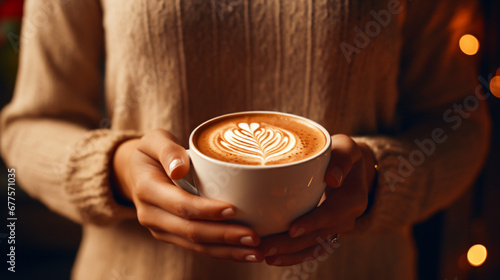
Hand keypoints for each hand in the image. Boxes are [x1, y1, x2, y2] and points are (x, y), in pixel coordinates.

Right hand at [111, 129, 262, 262]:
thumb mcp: (154, 140)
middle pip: (191, 231)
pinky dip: (222, 252)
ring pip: (196, 245)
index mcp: (147, 190)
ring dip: (227, 251)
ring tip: (255, 252)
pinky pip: (198, 248)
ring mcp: (161, 229)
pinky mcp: (173, 236)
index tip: (233, 210)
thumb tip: (179, 169)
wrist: (137, 172)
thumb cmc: (152, 153)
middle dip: (224, 236)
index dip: (207, 210)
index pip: (181, 205)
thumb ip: (166, 149)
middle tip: (253, 237)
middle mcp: (151, 215)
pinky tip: (244, 253)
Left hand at [259, 134, 375, 265]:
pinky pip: (311, 249)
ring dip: (289, 254)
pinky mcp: (325, 232)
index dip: (313, 223)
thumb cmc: (344, 154)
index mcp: (353, 199)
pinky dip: (294, 256)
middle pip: (318, 236)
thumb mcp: (347, 148)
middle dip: (291, 245)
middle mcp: (347, 218)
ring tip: (265, 255)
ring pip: (313, 246)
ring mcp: (336, 228)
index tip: (292, 229)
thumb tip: (332, 178)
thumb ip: (341, 158)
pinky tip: (274, 258)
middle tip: (266, 246)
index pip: (332, 214)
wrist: (353, 169)